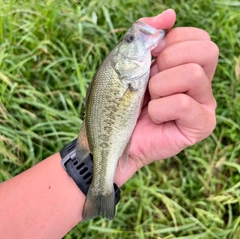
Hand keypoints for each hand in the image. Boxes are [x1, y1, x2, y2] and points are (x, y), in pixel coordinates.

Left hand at [115, 9, 218, 184]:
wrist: (114, 135)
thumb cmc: (121, 98)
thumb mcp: (127, 61)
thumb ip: (146, 36)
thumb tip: (170, 14)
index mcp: (188, 65)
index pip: (198, 37)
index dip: (171, 42)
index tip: (151, 58)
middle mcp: (202, 83)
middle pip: (205, 50)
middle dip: (166, 62)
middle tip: (150, 83)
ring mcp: (204, 105)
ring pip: (192, 74)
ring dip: (158, 86)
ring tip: (149, 102)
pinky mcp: (201, 125)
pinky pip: (183, 103)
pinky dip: (158, 109)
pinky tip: (153, 118)